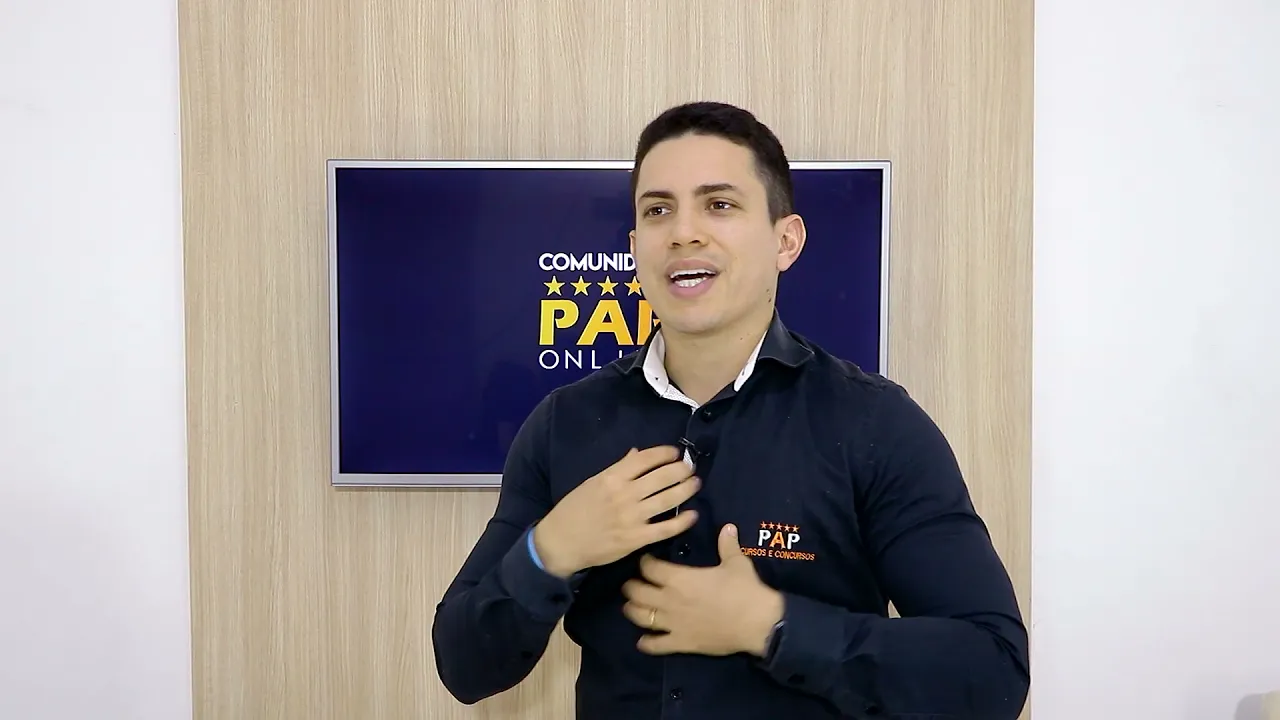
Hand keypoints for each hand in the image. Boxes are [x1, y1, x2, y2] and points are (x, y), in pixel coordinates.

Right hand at [533, 446, 700, 577]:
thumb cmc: (574, 510)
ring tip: (695, 483)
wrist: (561, 542)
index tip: (675, 452)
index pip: (645, 459)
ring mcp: (631, 517)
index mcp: (611, 477)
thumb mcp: (592, 483)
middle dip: (680, 469)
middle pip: (661, 477)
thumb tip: (637, 453)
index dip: (664, 453)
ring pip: (667, 499)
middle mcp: (624, 494)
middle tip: (691, 467)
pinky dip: (681, 521)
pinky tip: (692, 515)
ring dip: (685, 489)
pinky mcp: (636, 539)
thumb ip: (617, 468)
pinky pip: (665, 529)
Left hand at [621, 524, 784, 656]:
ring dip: (632, 610)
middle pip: (636, 591)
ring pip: (640, 617)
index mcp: (680, 578)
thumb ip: (727, 544)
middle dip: (631, 586)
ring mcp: (672, 623)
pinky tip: (642, 641)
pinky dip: (646, 643)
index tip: (645, 560)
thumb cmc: (745, 589)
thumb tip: (728, 527)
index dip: (644, 562)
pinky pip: (655, 644)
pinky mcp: (681, 643)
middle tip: (632, 583)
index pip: (649, 567)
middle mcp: (669, 600)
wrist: (757, 623)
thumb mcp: (736, 562)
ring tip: (631, 606)